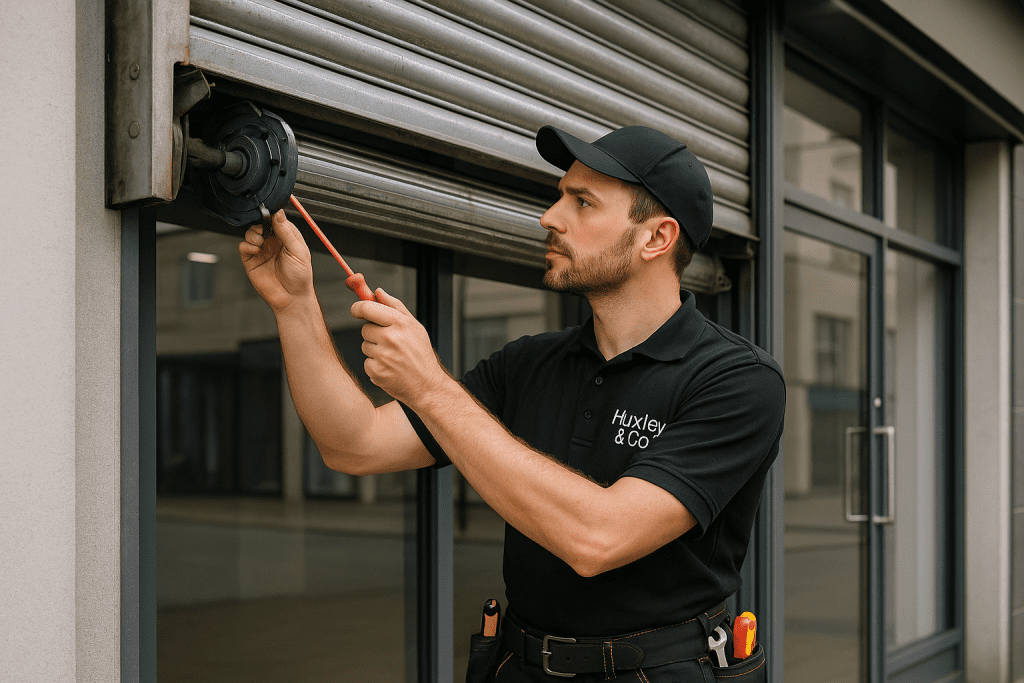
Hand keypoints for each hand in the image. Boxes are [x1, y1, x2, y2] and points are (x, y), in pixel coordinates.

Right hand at [238, 209, 313, 311]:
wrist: (291, 298)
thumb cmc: (299, 276)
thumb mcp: (297, 251)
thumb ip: (287, 232)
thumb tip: (279, 213)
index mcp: (287, 236)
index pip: (276, 218)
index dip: (272, 215)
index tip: (269, 214)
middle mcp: (273, 241)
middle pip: (261, 223)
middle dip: (260, 223)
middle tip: (264, 229)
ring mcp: (262, 250)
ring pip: (251, 232)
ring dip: (253, 234)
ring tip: (261, 243)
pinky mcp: (251, 260)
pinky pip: (244, 246)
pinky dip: (247, 245)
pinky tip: (256, 251)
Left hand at [352, 289, 449, 405]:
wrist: (427, 386)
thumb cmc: (421, 355)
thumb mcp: (415, 326)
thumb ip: (395, 306)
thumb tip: (378, 291)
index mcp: (399, 323)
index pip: (367, 308)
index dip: (358, 308)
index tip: (357, 310)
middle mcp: (390, 338)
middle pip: (365, 329)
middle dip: (374, 333)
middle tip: (390, 342)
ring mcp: (382, 356)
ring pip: (365, 346)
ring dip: (375, 350)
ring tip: (393, 356)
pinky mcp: (376, 371)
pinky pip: (366, 362)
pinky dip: (375, 365)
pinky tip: (390, 367)